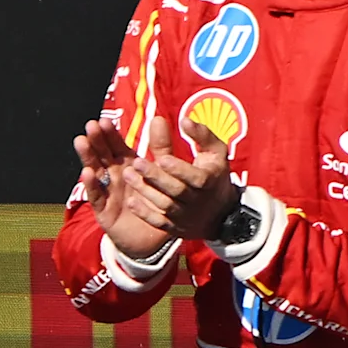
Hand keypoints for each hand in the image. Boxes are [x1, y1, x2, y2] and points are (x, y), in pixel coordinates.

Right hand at [75, 119, 170, 260]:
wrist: (153, 239)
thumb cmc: (156, 204)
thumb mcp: (161, 173)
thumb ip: (161, 148)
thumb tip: (160, 118)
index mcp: (128, 166)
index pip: (116, 146)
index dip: (110, 134)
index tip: (104, 120)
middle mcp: (114, 177)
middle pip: (102, 156)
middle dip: (96, 141)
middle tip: (91, 126)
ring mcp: (107, 193)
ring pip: (95, 172)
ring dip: (87, 157)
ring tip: (81, 142)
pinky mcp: (103, 211)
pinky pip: (97, 197)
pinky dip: (92, 185)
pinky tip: (88, 173)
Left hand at [130, 115, 239, 241]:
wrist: (221, 215)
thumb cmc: (214, 175)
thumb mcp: (215, 153)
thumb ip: (201, 135)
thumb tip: (184, 119)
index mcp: (209, 180)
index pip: (195, 177)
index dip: (179, 169)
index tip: (162, 158)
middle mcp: (197, 200)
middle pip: (176, 190)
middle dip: (156, 177)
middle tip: (136, 163)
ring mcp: (185, 216)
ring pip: (164, 205)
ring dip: (145, 191)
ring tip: (127, 174)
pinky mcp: (174, 227)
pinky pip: (158, 223)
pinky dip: (144, 214)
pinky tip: (130, 201)